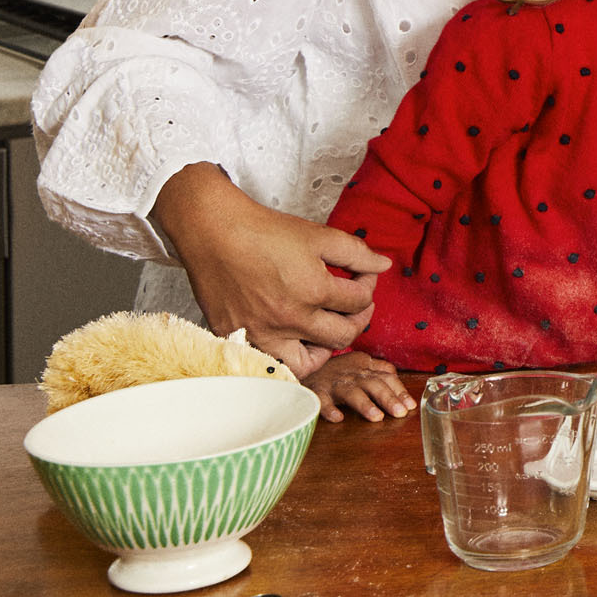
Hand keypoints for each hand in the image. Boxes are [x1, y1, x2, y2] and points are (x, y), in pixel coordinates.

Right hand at [153, 163, 392, 377]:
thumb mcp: (319, 235)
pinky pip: (269, 363)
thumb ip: (356, 253)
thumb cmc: (264, 231)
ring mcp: (260, 332)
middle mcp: (288, 318)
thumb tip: (383, 266)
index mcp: (312, 290)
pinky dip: (285, 357)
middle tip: (354, 307)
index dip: (369, 287)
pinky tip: (292, 339)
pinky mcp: (236, 337)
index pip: (358, 302)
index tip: (363, 278)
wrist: (214, 232)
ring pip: (306, 364)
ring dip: (322, 351)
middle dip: (357, 320)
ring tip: (325, 332)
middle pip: (342, 336)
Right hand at [304, 351, 413, 423]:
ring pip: (351, 392)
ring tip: (376, 417)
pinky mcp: (316, 392)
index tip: (410, 406)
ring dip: (364, 404)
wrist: (304, 370)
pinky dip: (329, 409)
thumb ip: (379, 370)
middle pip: (373, 384)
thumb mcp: (359, 364)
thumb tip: (399, 381)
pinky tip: (338, 418)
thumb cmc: (336, 371)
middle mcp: (352, 374)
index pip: (387, 377)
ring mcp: (334, 383)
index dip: (400, 391)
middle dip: (388, 398)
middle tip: (400, 413)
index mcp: (364, 367)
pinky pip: (322, 401)